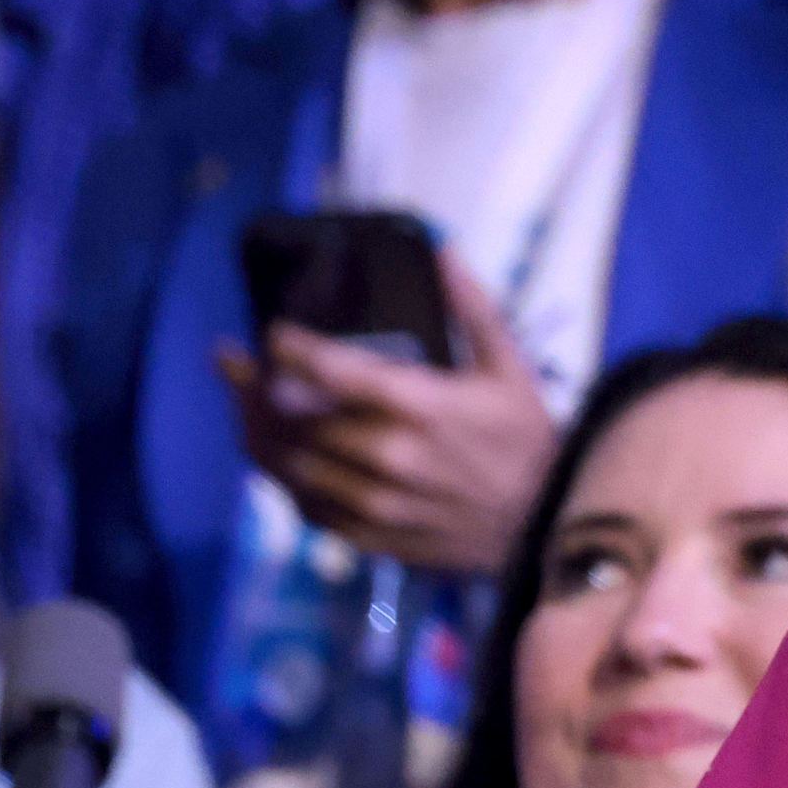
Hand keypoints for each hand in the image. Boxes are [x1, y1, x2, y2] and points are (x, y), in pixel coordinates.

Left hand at [218, 255, 556, 573]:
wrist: (542, 524)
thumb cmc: (524, 439)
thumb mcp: (509, 366)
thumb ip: (472, 308)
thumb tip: (441, 250)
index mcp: (421, 405)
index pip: (333, 370)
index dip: (291, 348)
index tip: (272, 334)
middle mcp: (389, 455)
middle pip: (297, 418)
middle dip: (262, 389)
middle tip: (245, 368)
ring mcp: (374, 502)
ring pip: (289, 464)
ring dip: (263, 432)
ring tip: (248, 406)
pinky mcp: (368, 537)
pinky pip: (304, 507)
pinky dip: (284, 478)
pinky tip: (278, 452)